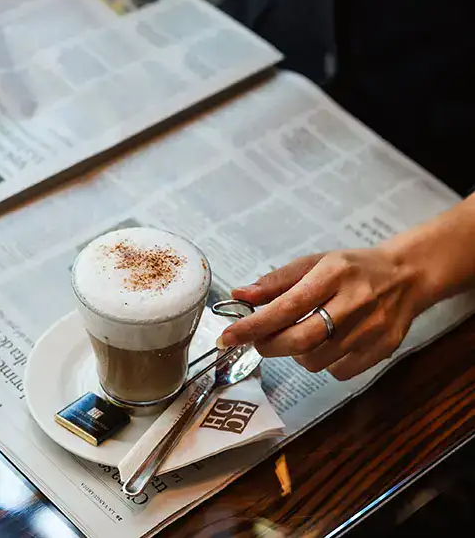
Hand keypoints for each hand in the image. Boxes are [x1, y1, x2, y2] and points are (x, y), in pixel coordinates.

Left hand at [218, 248, 428, 380]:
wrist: (406, 276)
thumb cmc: (352, 268)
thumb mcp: (314, 262)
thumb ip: (276, 281)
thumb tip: (239, 296)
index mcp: (333, 274)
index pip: (287, 305)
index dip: (254, 325)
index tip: (228, 336)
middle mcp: (354, 302)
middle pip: (301, 339)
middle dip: (270, 345)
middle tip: (258, 341)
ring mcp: (371, 330)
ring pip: (316, 360)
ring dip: (296, 353)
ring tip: (302, 334)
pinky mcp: (382, 350)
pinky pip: (338, 372)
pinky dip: (322, 363)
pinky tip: (326, 344)